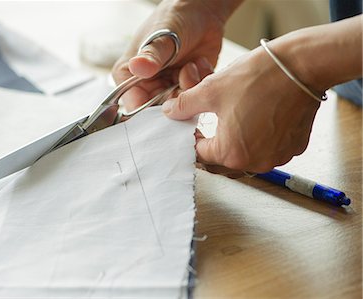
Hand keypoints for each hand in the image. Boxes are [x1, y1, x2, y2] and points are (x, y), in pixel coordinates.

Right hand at [112, 0, 240, 111]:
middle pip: (158, 111)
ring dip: (189, 88)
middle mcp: (147, 85)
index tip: (166, 108)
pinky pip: (195, 98)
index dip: (149, 113)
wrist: (201, 10)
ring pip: (179, 106)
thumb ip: (151, 55)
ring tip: (192, 65)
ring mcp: (167, 87)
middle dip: (174, 100)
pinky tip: (200, 64)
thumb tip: (137, 66)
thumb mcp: (161, 38)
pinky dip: (201, 82)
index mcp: (129, 77)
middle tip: (183, 81)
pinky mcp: (186, 87)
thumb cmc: (174, 19)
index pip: (134, 106)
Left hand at [162, 39, 320, 173]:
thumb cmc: (258, 78)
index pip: (200, 155)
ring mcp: (277, 157)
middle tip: (207, 128)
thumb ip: (185, 105)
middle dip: (211, 146)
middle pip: (222, 162)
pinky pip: (268, 151)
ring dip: (234, 146)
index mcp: (231, 153)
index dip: (191, 140)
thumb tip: (170, 111)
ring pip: (245, 158)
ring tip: (231, 125)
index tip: (191, 127)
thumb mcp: (211, 90)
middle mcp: (255, 162)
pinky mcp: (293, 148)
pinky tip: (255, 122)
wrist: (302, 66)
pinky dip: (258, 142)